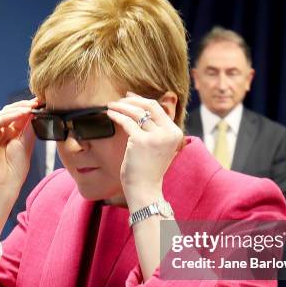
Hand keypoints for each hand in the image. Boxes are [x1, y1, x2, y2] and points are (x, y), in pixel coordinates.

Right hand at [0, 99, 38, 193]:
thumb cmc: (16, 169)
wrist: (6, 185)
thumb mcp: (26, 143)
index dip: (28, 108)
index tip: (41, 102)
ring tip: (30, 108)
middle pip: (9, 112)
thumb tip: (35, 110)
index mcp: (10, 133)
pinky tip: (21, 114)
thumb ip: (28, 127)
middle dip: (23, 106)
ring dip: (17, 109)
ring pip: (1, 114)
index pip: (17, 115)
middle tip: (36, 102)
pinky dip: (8, 117)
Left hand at [106, 92, 182, 206]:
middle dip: (132, 100)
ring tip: (110, 106)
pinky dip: (117, 116)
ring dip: (122, 106)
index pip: (158, 108)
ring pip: (137, 112)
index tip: (129, 97)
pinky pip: (127, 122)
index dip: (141, 100)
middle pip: (149, 106)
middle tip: (118, 100)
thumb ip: (155, 130)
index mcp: (175, 133)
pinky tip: (110, 115)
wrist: (145, 189)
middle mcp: (169, 133)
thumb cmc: (148, 170)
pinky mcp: (141, 141)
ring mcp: (156, 137)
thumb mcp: (158, 147)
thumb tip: (139, 109)